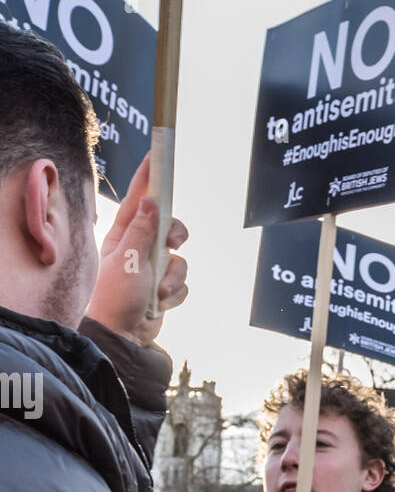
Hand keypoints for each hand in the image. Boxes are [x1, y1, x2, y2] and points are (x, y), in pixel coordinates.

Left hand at [85, 153, 188, 346]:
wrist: (122, 337)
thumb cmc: (115, 297)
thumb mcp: (127, 259)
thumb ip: (142, 230)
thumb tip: (152, 201)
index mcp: (123, 235)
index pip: (140, 199)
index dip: (150, 177)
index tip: (158, 154)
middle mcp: (139, 248)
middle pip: (169, 226)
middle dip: (175, 236)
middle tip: (171, 243)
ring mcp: (152, 269)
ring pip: (179, 258)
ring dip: (173, 276)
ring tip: (158, 291)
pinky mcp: (163, 289)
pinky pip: (182, 282)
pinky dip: (175, 294)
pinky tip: (160, 304)